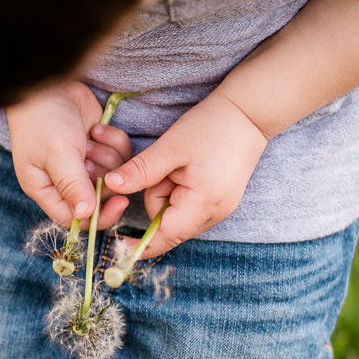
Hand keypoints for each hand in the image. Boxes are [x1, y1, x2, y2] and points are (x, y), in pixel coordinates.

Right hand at [6, 82, 133, 228]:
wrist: (49, 80)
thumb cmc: (43, 119)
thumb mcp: (57, 154)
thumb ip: (73, 186)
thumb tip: (85, 216)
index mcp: (45, 189)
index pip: (74, 218)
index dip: (99, 215)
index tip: (120, 202)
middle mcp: (64, 180)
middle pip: (99, 198)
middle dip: (104, 177)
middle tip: (93, 154)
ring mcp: (83, 162)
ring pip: (113, 176)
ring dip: (108, 157)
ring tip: (91, 138)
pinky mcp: (98, 145)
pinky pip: (119, 154)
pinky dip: (113, 141)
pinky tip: (97, 127)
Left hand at [102, 91, 267, 259]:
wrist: (249, 113)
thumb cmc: (211, 127)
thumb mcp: (170, 147)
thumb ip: (140, 171)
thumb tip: (109, 186)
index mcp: (202, 204)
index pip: (166, 238)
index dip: (141, 245)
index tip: (119, 243)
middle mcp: (215, 214)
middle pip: (169, 224)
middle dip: (158, 198)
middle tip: (169, 168)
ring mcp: (221, 209)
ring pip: (178, 214)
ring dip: (170, 193)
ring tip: (182, 165)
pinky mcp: (221, 201)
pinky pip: (190, 206)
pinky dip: (181, 191)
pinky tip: (189, 170)